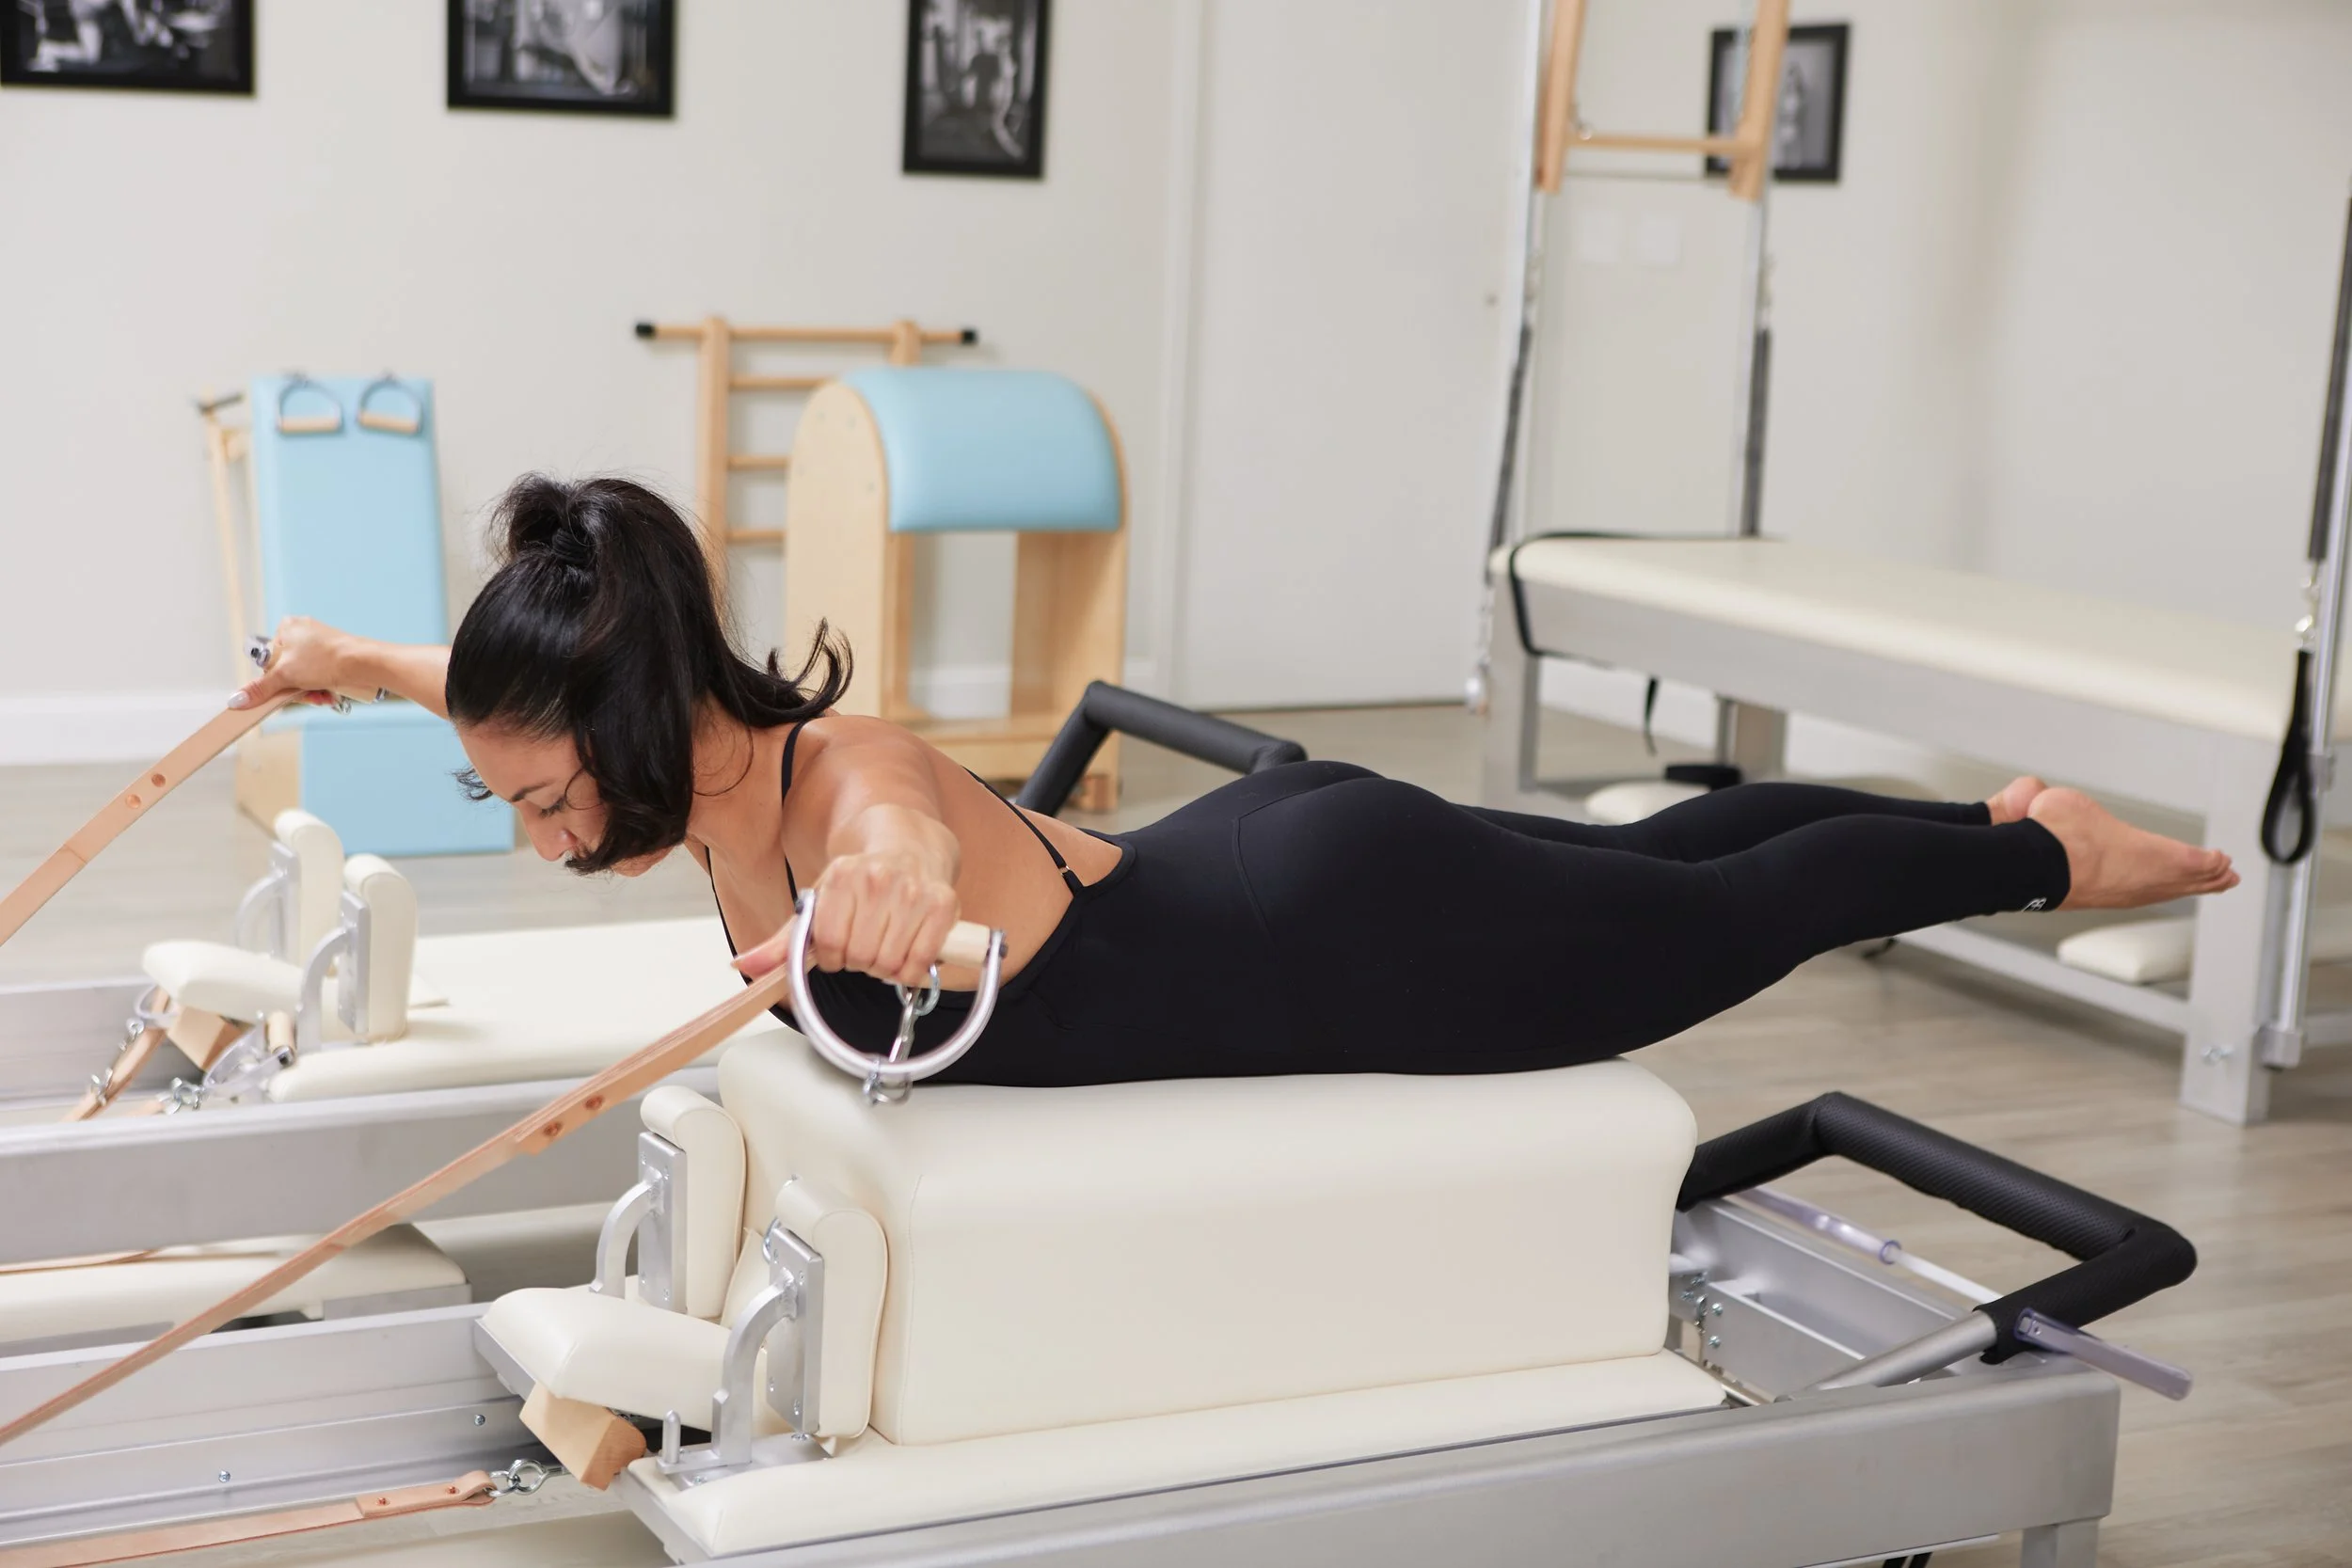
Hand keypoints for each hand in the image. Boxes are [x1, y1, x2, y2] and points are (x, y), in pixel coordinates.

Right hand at [229, 616, 351, 709]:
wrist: (364, 663)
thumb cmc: (327, 659)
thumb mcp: (285, 676)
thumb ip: (259, 688)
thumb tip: (236, 700)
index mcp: (286, 627)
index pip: (268, 660)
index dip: (276, 679)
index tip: (284, 689)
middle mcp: (303, 632)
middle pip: (288, 670)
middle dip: (297, 689)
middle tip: (307, 695)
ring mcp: (321, 643)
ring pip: (305, 675)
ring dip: (312, 691)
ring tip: (322, 696)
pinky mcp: (336, 655)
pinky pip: (321, 675)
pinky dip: (323, 687)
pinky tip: (330, 694)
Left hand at [733, 852, 959, 987]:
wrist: (909, 847)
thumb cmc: (860, 883)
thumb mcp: (819, 904)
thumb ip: (782, 943)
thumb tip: (743, 966)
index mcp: (842, 876)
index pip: (830, 943)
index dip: (834, 957)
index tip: (840, 950)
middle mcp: (879, 879)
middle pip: (860, 956)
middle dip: (861, 961)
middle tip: (867, 945)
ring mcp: (914, 891)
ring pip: (889, 963)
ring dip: (885, 968)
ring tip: (886, 946)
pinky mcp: (943, 904)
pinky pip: (919, 964)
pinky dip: (910, 972)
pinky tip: (906, 955)